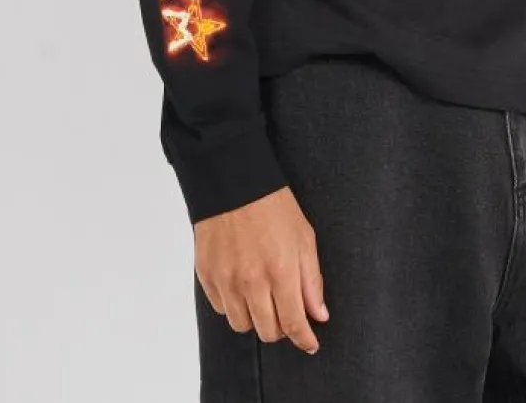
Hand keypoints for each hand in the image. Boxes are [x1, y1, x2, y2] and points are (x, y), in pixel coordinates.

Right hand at [194, 186, 329, 353]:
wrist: (232, 181)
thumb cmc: (273, 205)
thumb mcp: (304, 237)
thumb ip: (311, 280)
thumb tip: (318, 315)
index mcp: (281, 271)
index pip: (293, 324)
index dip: (304, 339)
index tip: (310, 343)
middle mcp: (252, 281)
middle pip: (268, 331)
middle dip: (281, 327)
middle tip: (286, 311)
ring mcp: (227, 280)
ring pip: (242, 325)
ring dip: (255, 317)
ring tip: (262, 295)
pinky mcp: (207, 276)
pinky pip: (222, 308)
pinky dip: (234, 303)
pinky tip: (241, 284)